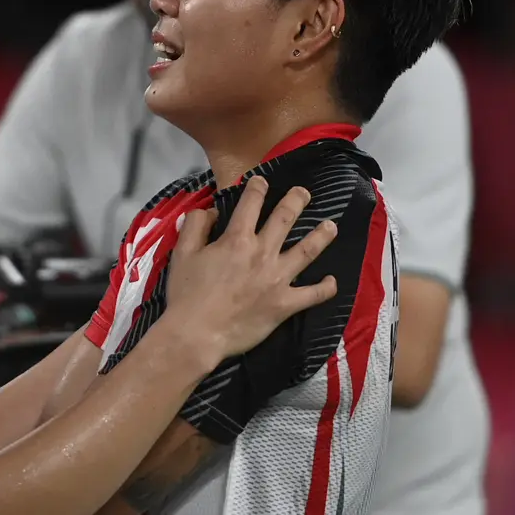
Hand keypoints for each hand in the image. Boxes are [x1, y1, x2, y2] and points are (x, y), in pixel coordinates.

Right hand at [166, 176, 337, 362]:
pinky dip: (325, 287)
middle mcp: (262, 253)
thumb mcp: (182, 252)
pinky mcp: (285, 304)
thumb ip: (196, 226)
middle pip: (285, 219)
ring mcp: (278, 278)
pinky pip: (313, 294)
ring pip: (307, 250)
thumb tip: (211, 211)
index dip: (257, 188)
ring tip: (331, 226)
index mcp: (237, 239)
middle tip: (304, 193)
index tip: (262, 181)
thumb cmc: (187, 293)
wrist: (197, 333)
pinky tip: (332, 281)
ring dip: (321, 236)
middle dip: (296, 201)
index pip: (251, 203)